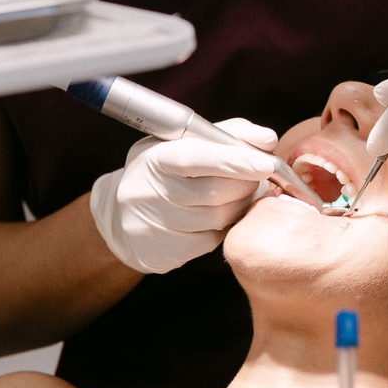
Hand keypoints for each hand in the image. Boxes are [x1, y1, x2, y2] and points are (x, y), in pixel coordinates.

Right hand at [89, 119, 278, 273]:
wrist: (119, 215)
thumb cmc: (166, 171)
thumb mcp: (186, 141)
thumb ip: (229, 134)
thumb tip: (268, 140)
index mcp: (154, 157)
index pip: (195, 157)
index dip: (235, 160)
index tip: (267, 163)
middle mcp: (148, 193)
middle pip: (215, 192)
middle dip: (247, 182)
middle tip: (258, 174)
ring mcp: (153, 226)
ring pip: (219, 218)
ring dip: (241, 204)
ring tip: (240, 193)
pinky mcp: (163, 253)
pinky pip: (212, 241)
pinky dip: (225, 226)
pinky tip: (220, 215)